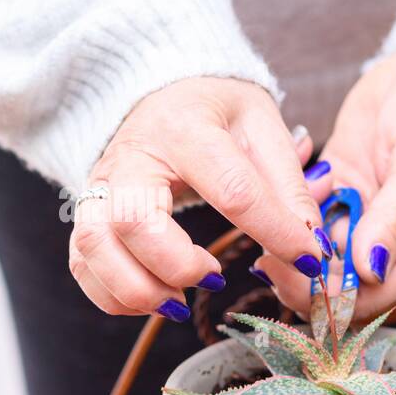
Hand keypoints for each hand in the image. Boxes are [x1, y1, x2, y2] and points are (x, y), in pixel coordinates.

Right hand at [70, 78, 322, 319]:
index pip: (231, 189)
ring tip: (179, 301)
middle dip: (176, 266)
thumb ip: (288, 185)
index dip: (276, 232)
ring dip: (137, 288)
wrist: (161, 92)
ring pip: (94, 247)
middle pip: (133, 221)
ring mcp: (100, 186)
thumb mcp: (263, 127)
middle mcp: (131, 156)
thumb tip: (313, 245)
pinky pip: (82, 265)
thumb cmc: (216, 111)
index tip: (309, 261)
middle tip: (215, 275)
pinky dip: (115, 296)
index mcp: (186, 128)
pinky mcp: (86, 213)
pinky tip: (156, 297)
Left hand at [256, 48, 395, 318]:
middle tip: (267, 248)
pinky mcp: (336, 190)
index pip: (371, 297)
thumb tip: (369, 269)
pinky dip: (289, 198)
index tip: (294, 273)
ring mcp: (358, 217)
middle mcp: (387, 242)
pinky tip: (296, 167)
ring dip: (290, 232)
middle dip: (298, 271)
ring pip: (312, 250)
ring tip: (282, 198)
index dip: (330, 298)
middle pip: (334, 283)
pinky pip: (302, 211)